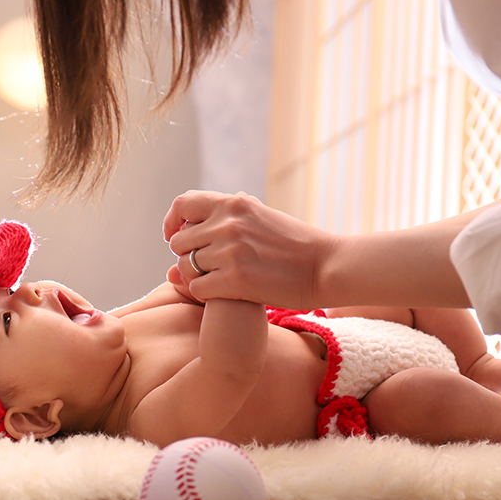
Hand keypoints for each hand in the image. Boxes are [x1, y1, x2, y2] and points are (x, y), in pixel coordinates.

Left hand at [163, 191, 338, 309]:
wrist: (327, 266)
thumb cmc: (297, 246)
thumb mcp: (261, 216)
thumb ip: (230, 216)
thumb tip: (193, 220)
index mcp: (234, 204)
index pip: (182, 205)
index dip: (173, 222)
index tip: (174, 236)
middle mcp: (228, 223)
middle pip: (180, 242)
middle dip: (187, 256)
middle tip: (205, 267)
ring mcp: (230, 251)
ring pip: (185, 267)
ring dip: (196, 277)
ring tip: (217, 281)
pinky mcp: (234, 280)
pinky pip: (196, 289)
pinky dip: (204, 294)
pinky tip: (222, 294)